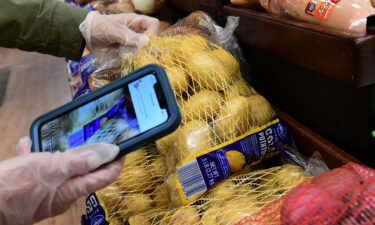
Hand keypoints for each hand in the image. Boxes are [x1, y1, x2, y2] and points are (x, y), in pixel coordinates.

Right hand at [0, 137, 122, 224]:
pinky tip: (27, 144)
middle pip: (84, 170)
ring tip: (54, 137)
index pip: (105, 176)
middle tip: (90, 135)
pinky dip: (37, 156)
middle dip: (88, 152)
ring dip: (59, 151)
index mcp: (73, 189)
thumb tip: (110, 152)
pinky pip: (39, 170)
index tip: (123, 146)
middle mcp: (63, 193)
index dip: (116, 161)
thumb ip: (82, 160)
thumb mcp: (53, 167)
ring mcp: (46, 192)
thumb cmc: (14, 188)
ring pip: (60, 167)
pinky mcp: (30, 189)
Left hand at [79, 11, 159, 55]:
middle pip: (151, 42)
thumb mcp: (113, 30)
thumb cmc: (99, 26)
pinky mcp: (127, 56)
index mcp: (136, 23)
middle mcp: (137, 34)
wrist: (86, 36)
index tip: (147, 42)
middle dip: (146, 50)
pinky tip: (118, 60)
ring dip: (136, 58)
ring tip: (123, 57)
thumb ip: (129, 36)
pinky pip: (133, 62)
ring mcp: (133, 46)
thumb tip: (146, 42)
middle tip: (137, 54)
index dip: (153, 32)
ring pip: (143, 54)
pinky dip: (128, 64)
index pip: (153, 25)